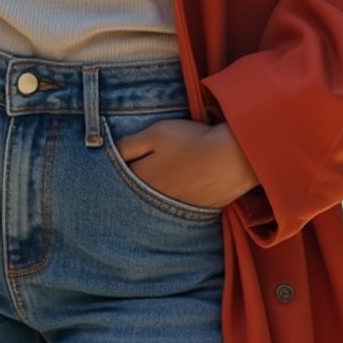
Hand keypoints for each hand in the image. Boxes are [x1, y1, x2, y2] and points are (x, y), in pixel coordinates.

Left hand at [114, 119, 258, 208]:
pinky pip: (182, 202)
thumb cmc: (189, 142)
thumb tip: (112, 152)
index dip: (124, 163)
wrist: (230, 159)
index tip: (126, 158)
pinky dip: (182, 193)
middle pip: (141, 189)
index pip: (123, 173)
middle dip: (140, 179)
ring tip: (167, 174)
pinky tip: (187, 182)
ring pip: (161, 197)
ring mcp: (178, 205)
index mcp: (143, 178)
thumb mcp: (155, 134)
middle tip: (142, 169)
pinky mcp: (198, 208)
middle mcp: (156, 198)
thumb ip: (130, 144)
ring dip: (160, 188)